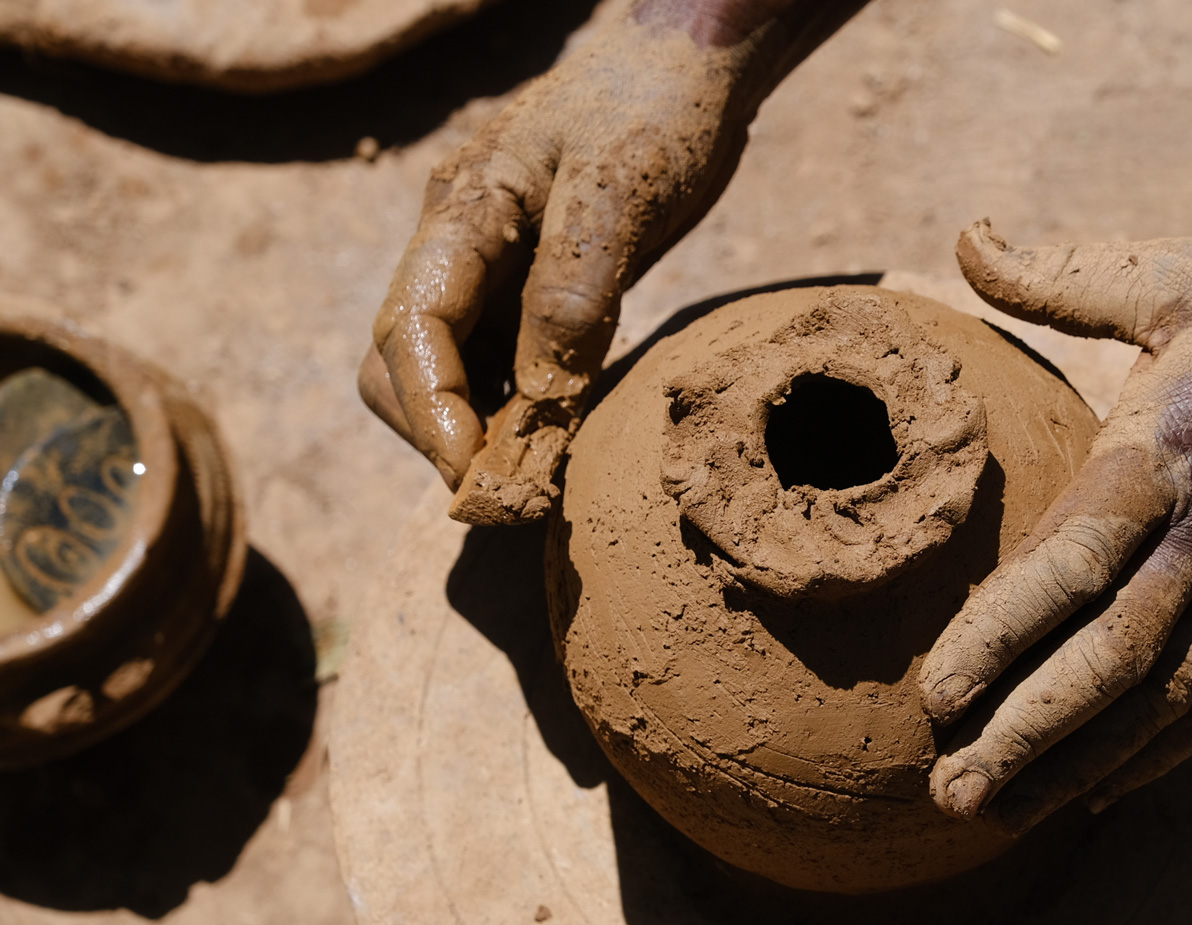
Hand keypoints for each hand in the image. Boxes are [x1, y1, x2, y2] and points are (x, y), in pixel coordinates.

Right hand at [359, 17, 758, 523]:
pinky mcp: (529, 281)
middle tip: (513, 496)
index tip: (475, 478)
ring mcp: (490, 263)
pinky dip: (518, 408)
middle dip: (442, 433)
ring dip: (479, 430)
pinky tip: (561, 436)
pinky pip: (499, 359)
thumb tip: (541, 392)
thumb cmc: (657, 109)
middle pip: (403, 360)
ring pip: (448, 367)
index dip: (432, 412)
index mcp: (462, 211)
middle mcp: (458, 241)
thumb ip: (575, 286)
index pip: (411, 329)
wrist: (691, 64)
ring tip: (539, 481)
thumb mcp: (622, 190)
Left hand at [920, 221, 1191, 832]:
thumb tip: (964, 232)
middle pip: (1111, 662)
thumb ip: (1061, 273)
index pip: (1073, 563)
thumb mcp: (1176, 273)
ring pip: (1160, 701)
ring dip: (1078, 766)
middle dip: (1027, 735)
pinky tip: (1098, 797)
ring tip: (998, 816)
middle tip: (948, 794)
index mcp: (1163, 456)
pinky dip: (1157, 755)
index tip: (938, 692)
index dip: (1004, 634)